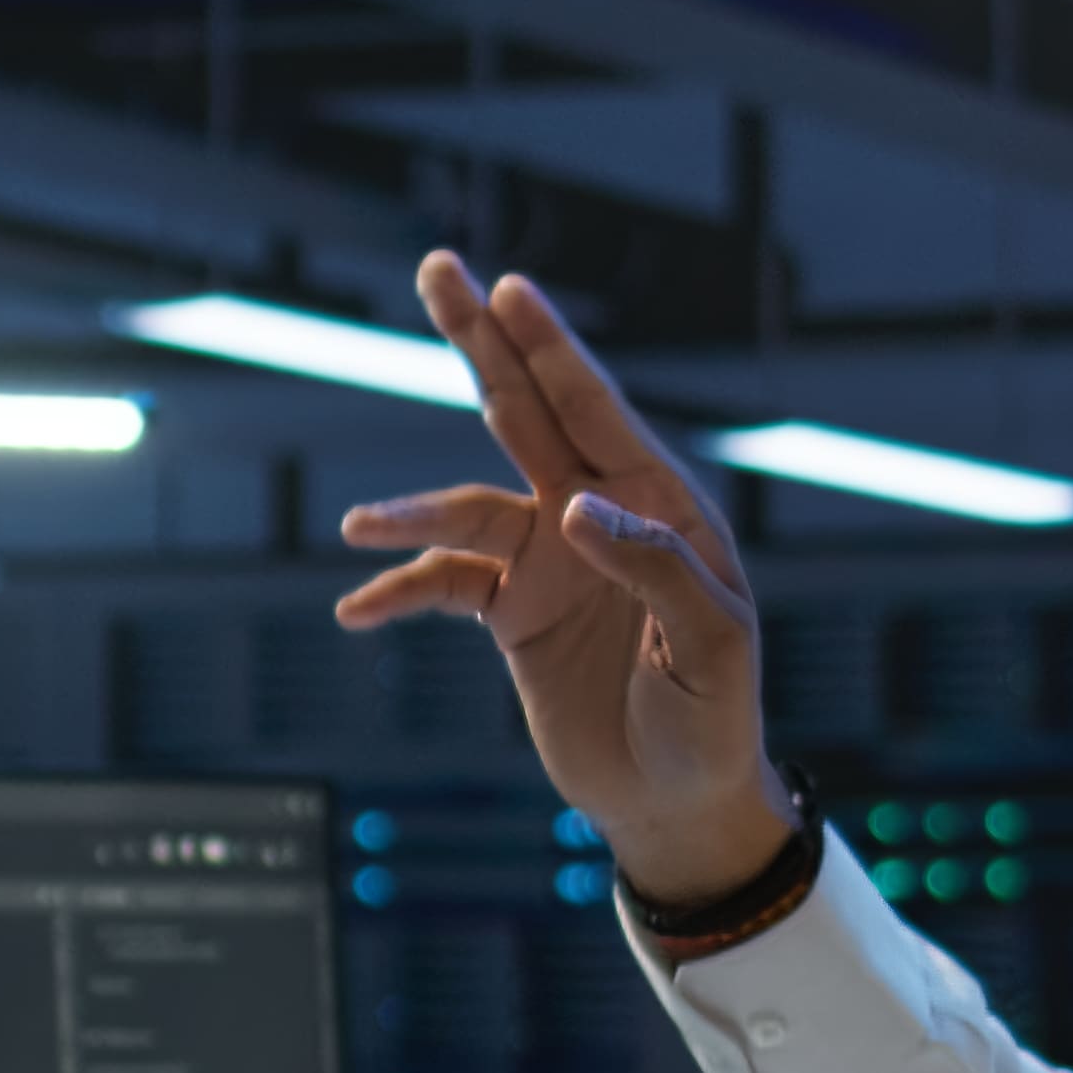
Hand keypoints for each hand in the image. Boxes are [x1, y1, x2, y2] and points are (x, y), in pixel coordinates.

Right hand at [324, 261, 790, 892]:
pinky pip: (442, 584)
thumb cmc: (715, 719)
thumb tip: (581, 508)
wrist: (678, 801)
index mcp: (660, 509)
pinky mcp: (513, 612)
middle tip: (440, 271)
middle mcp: (598, 518)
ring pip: (467, 507)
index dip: (553, 349)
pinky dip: (398, 593)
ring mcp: (550, 560)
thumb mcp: (711, 647)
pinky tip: (357, 610)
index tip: (512, 292)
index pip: (599, 413)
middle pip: (526, 414)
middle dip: (482, 344)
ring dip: (411, 514)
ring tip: (360, 526)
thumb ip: (656, 569)